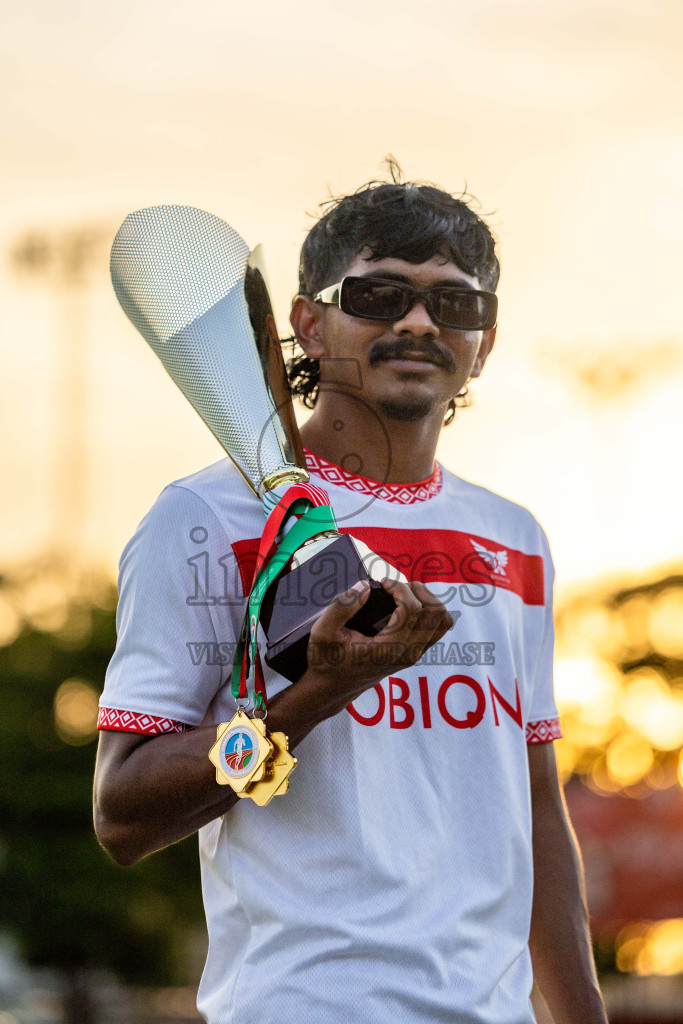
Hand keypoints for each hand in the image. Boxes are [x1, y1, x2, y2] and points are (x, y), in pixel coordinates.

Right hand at [300, 577, 453, 718]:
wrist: (333, 687)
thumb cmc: (327, 659)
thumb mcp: (323, 631)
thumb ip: (342, 606)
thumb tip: (367, 586)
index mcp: (389, 648)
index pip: (413, 607)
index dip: (399, 587)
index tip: (380, 583)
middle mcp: (408, 652)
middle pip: (436, 611)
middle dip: (417, 590)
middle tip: (394, 588)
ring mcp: (415, 654)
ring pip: (444, 620)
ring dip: (427, 600)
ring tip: (403, 596)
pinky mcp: (415, 653)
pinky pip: (438, 628)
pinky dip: (428, 612)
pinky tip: (404, 607)